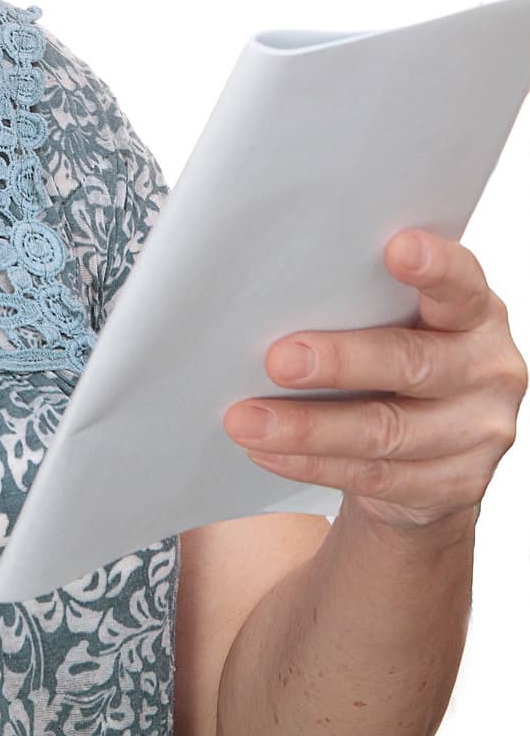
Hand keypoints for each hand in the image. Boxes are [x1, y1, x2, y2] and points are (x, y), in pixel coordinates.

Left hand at [222, 230, 528, 531]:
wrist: (436, 447)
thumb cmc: (402, 353)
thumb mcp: (401, 318)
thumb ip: (366, 298)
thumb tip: (275, 283)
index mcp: (476, 312)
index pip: (461, 283)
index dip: (435, 266)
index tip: (396, 247)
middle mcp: (488, 370)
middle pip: (413, 363)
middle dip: (340, 361)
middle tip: (276, 359)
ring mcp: (477, 433)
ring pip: (384, 432)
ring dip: (306, 427)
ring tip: (246, 419)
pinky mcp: (454, 487)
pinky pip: (372, 476)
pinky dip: (310, 462)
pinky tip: (267, 449)